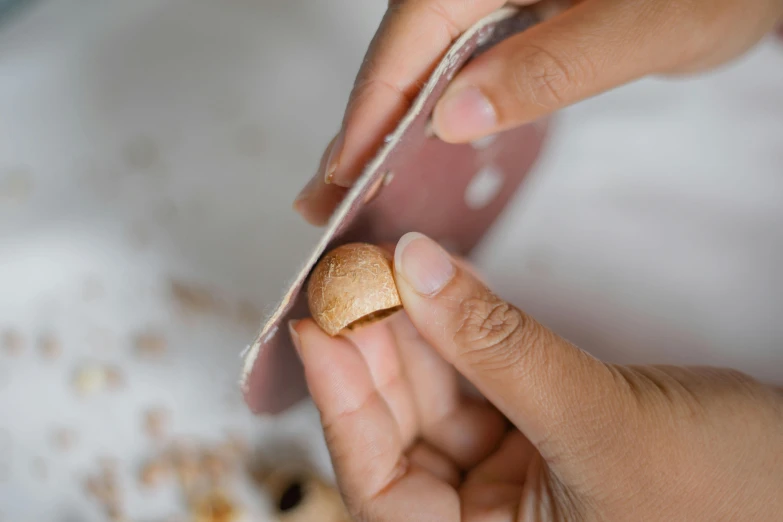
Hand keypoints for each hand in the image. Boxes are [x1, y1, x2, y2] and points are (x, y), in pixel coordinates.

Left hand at [290, 233, 782, 520]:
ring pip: (438, 398)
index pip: (380, 490)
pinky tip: (442, 286)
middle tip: (351, 280)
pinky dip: (462, 332)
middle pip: (401, 435)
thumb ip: (498, 345)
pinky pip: (481, 378)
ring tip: (392, 269)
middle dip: (375, 354)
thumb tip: (415, 269)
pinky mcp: (537, 434)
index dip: (340, 408)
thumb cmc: (726, 495)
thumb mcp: (598, 423)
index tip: (315, 328)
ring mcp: (511, 479)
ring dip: (415, 332)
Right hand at [293, 0, 782, 224]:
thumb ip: (544, 70)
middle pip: (402, 54)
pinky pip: (457, 61)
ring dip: (390, 122)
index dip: (368, 115)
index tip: (338, 177)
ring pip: (425, 60)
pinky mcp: (514, 14)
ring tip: (357, 181)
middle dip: (364, 128)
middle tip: (326, 197)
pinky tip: (417, 142)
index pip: (409, 43)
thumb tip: (453, 118)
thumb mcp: (636, 27)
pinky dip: (432, 107)